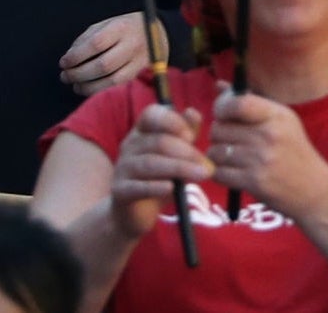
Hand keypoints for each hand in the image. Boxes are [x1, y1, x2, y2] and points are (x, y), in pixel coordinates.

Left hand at [61, 12, 152, 93]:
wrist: (157, 35)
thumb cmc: (124, 29)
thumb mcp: (106, 24)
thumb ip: (86, 39)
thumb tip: (68, 59)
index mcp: (122, 27)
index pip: (96, 43)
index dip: (77, 56)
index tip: (63, 62)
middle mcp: (133, 45)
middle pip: (103, 65)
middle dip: (79, 73)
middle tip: (65, 76)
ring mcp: (139, 63)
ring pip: (111, 81)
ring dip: (87, 87)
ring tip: (75, 84)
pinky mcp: (141, 77)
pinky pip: (118, 89)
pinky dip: (99, 92)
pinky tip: (88, 89)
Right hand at [109, 103, 212, 240]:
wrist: (136, 212)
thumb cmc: (160, 177)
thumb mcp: (177, 154)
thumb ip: (186, 133)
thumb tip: (192, 113)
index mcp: (141, 131)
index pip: (151, 114)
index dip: (173, 121)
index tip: (192, 136)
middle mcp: (128, 146)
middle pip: (158, 142)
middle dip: (187, 152)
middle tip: (208, 166)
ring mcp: (122, 168)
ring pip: (150, 163)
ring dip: (178, 168)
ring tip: (200, 175)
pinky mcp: (119, 191)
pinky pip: (137, 187)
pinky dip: (155, 187)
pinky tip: (171, 188)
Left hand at [206, 90, 327, 222]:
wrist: (314, 190)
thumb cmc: (295, 152)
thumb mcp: (282, 121)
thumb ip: (250, 102)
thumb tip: (218, 85)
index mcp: (277, 115)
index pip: (239, 103)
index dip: (221, 106)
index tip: (222, 114)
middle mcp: (269, 135)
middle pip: (220, 128)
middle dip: (218, 133)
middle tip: (228, 139)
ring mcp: (261, 160)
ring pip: (216, 151)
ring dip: (217, 154)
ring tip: (229, 156)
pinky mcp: (254, 182)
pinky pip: (219, 172)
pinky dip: (219, 173)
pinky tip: (230, 172)